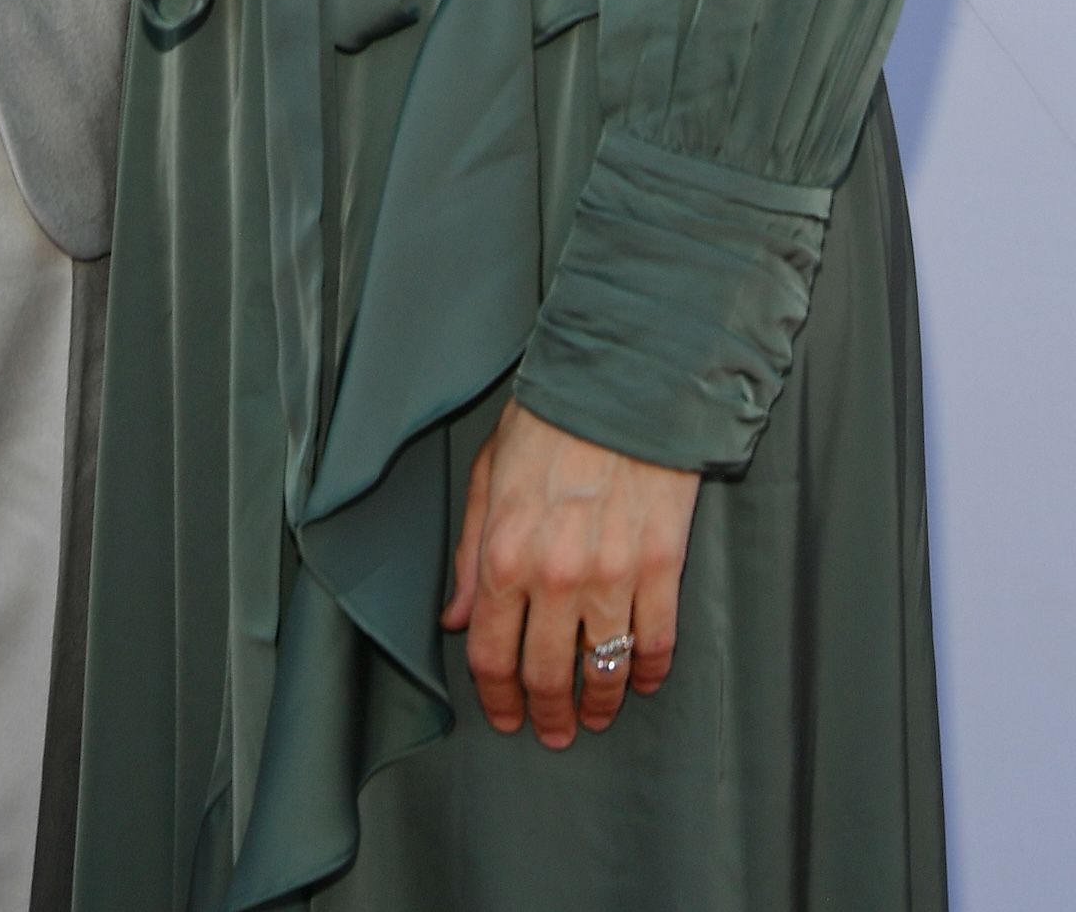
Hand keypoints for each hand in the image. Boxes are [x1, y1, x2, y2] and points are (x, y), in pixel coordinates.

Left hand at [441, 397, 696, 746]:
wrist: (620, 385)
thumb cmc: (549, 422)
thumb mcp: (487, 477)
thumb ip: (469, 555)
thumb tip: (456, 617)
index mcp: (505, 552)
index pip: (492, 654)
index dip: (497, 697)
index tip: (506, 715)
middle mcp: (556, 574)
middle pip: (546, 675)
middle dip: (548, 714)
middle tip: (553, 730)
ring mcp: (612, 574)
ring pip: (603, 669)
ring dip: (599, 704)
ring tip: (596, 715)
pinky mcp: (661, 566)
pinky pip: (656, 641)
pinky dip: (647, 672)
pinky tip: (640, 680)